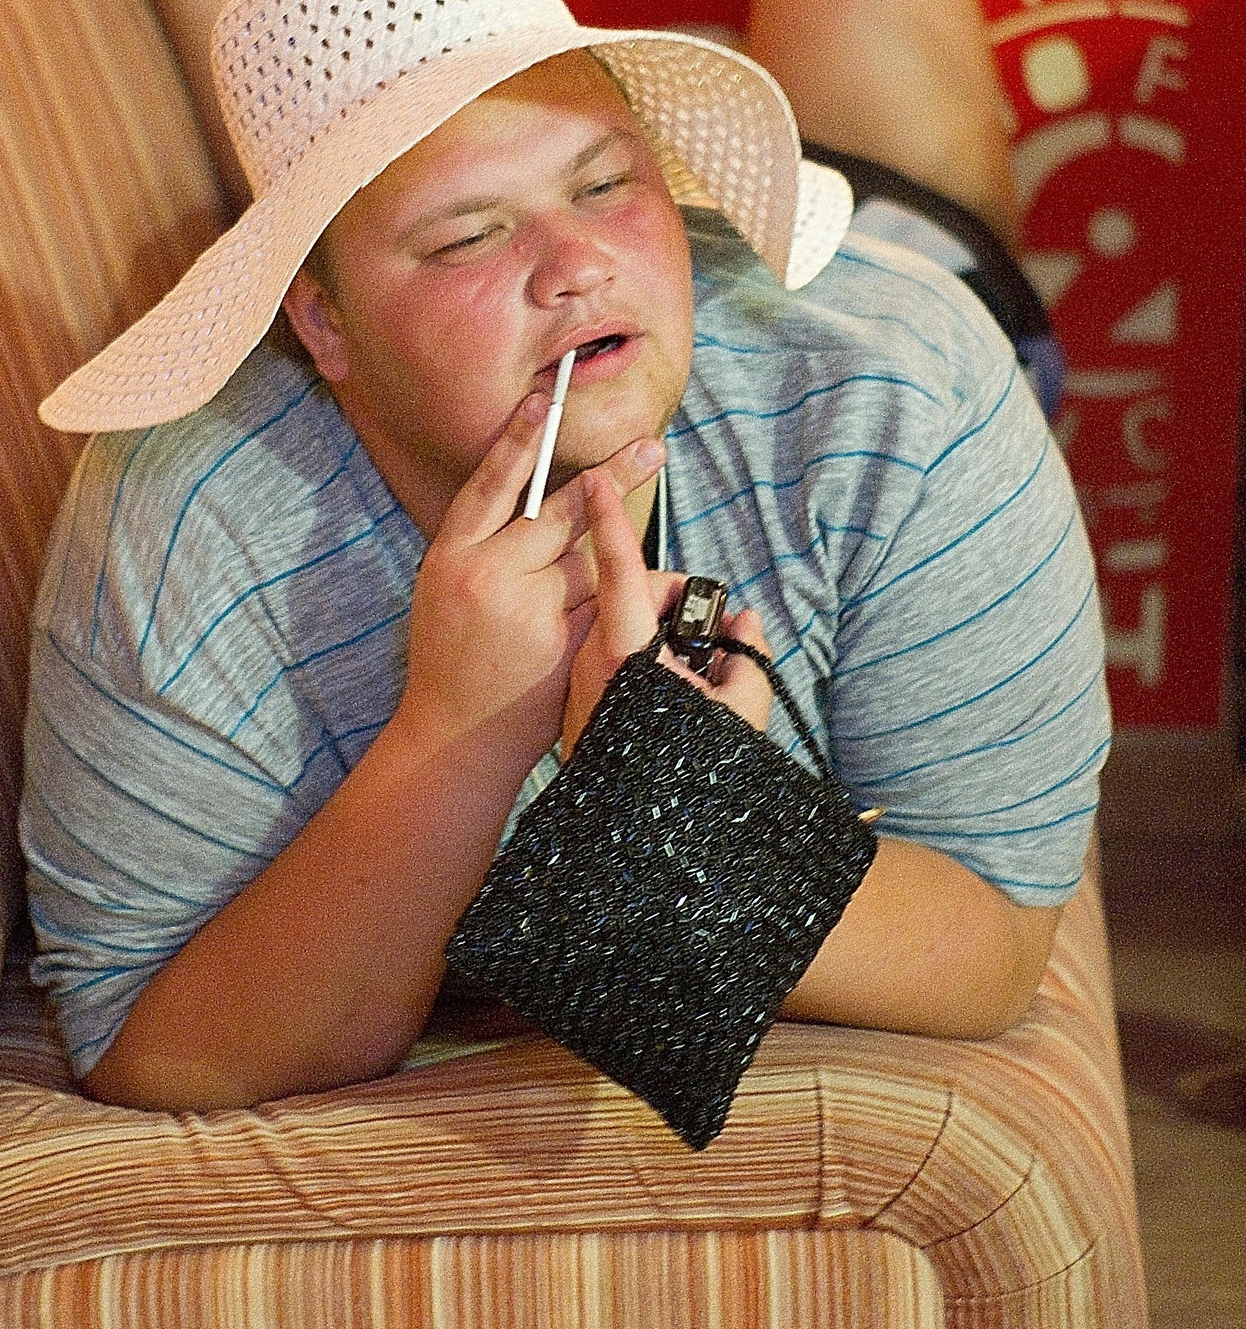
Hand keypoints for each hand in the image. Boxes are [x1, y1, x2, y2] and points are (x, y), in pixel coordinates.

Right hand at [398, 396, 664, 775]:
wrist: (455, 737)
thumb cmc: (451, 651)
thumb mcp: (446, 585)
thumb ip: (487, 541)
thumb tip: (540, 484)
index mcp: (451, 556)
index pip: (491, 484)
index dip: (519, 440)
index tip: (547, 402)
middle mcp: (488, 578)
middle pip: (560, 514)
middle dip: (611, 479)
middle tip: (651, 448)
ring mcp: (528, 614)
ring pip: (591, 562)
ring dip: (613, 556)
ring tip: (623, 556)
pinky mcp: (564, 648)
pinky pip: (608, 606)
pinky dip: (622, 601)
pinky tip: (640, 599)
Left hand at [562, 471, 774, 755]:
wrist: (636, 851)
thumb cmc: (690, 779)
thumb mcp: (739, 714)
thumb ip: (747, 658)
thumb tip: (744, 624)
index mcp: (625, 653)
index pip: (617, 569)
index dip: (611, 520)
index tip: (596, 476)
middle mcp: (594, 663)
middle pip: (628, 600)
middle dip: (667, 599)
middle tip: (709, 631)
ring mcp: (582, 689)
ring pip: (619, 634)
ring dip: (655, 635)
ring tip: (695, 678)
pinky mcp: (581, 712)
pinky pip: (610, 665)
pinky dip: (639, 664)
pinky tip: (667, 697)